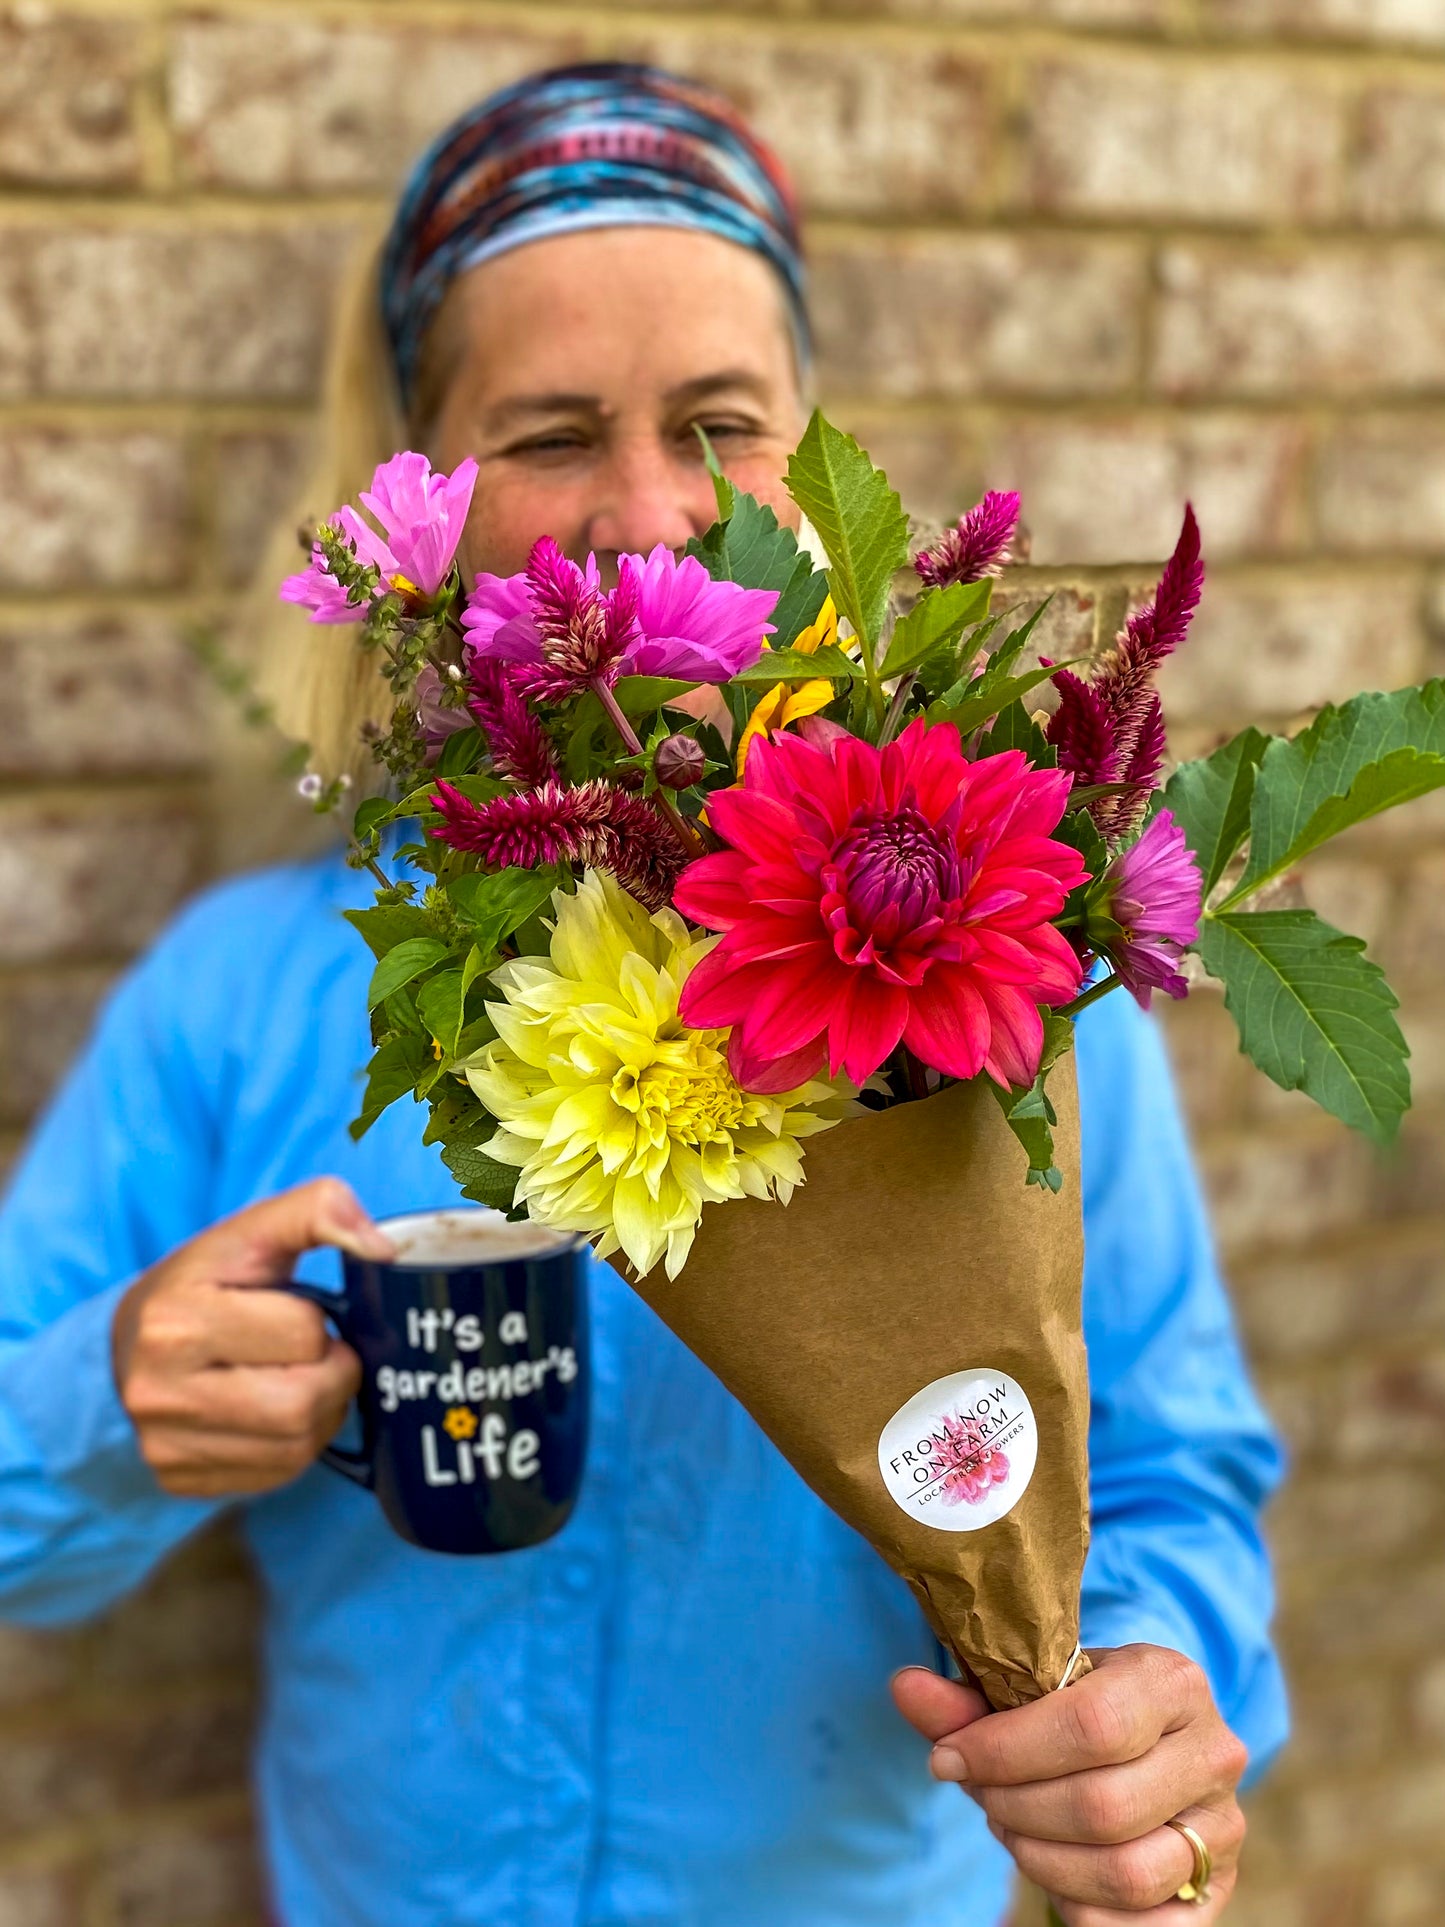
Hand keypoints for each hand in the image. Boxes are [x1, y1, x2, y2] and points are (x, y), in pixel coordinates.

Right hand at [113, 1178, 393, 1497]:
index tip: (298, 1312)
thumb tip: (382, 1249)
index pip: (301, 1333)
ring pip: (296, 1448)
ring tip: (302, 1380)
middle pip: (301, 1405)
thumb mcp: (252, 1231)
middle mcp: (159, 1392)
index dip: (317, 1321)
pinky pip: (275, 1476)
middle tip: (318, 1355)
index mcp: (175, 1322)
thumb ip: (319, 1210)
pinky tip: (278, 1414)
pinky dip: (295, 1446)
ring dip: (321, 1413)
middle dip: (332, 1376)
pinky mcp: (177, 1480)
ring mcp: (165, 1445)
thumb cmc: (205, 1283)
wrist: (129, 1344)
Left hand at [892, 1646, 1247, 1922]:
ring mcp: (1222, 1828)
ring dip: (1041, 1858)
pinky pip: (1137, 1925)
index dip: (1007, 1751)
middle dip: (1016, 1807)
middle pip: (1102, 1806)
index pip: (1092, 1725)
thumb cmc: (1077, 1711)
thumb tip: (904, 1689)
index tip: (948, 1757)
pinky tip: (1051, 1864)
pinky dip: (1076, 1903)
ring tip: (1010, 1827)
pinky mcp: (1216, 1890)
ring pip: (1123, 1872)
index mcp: (1173, 1681)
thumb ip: (967, 1699)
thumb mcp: (1029, 1691)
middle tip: (981, 1796)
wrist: (1149, 1744)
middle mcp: (1213, 1752)